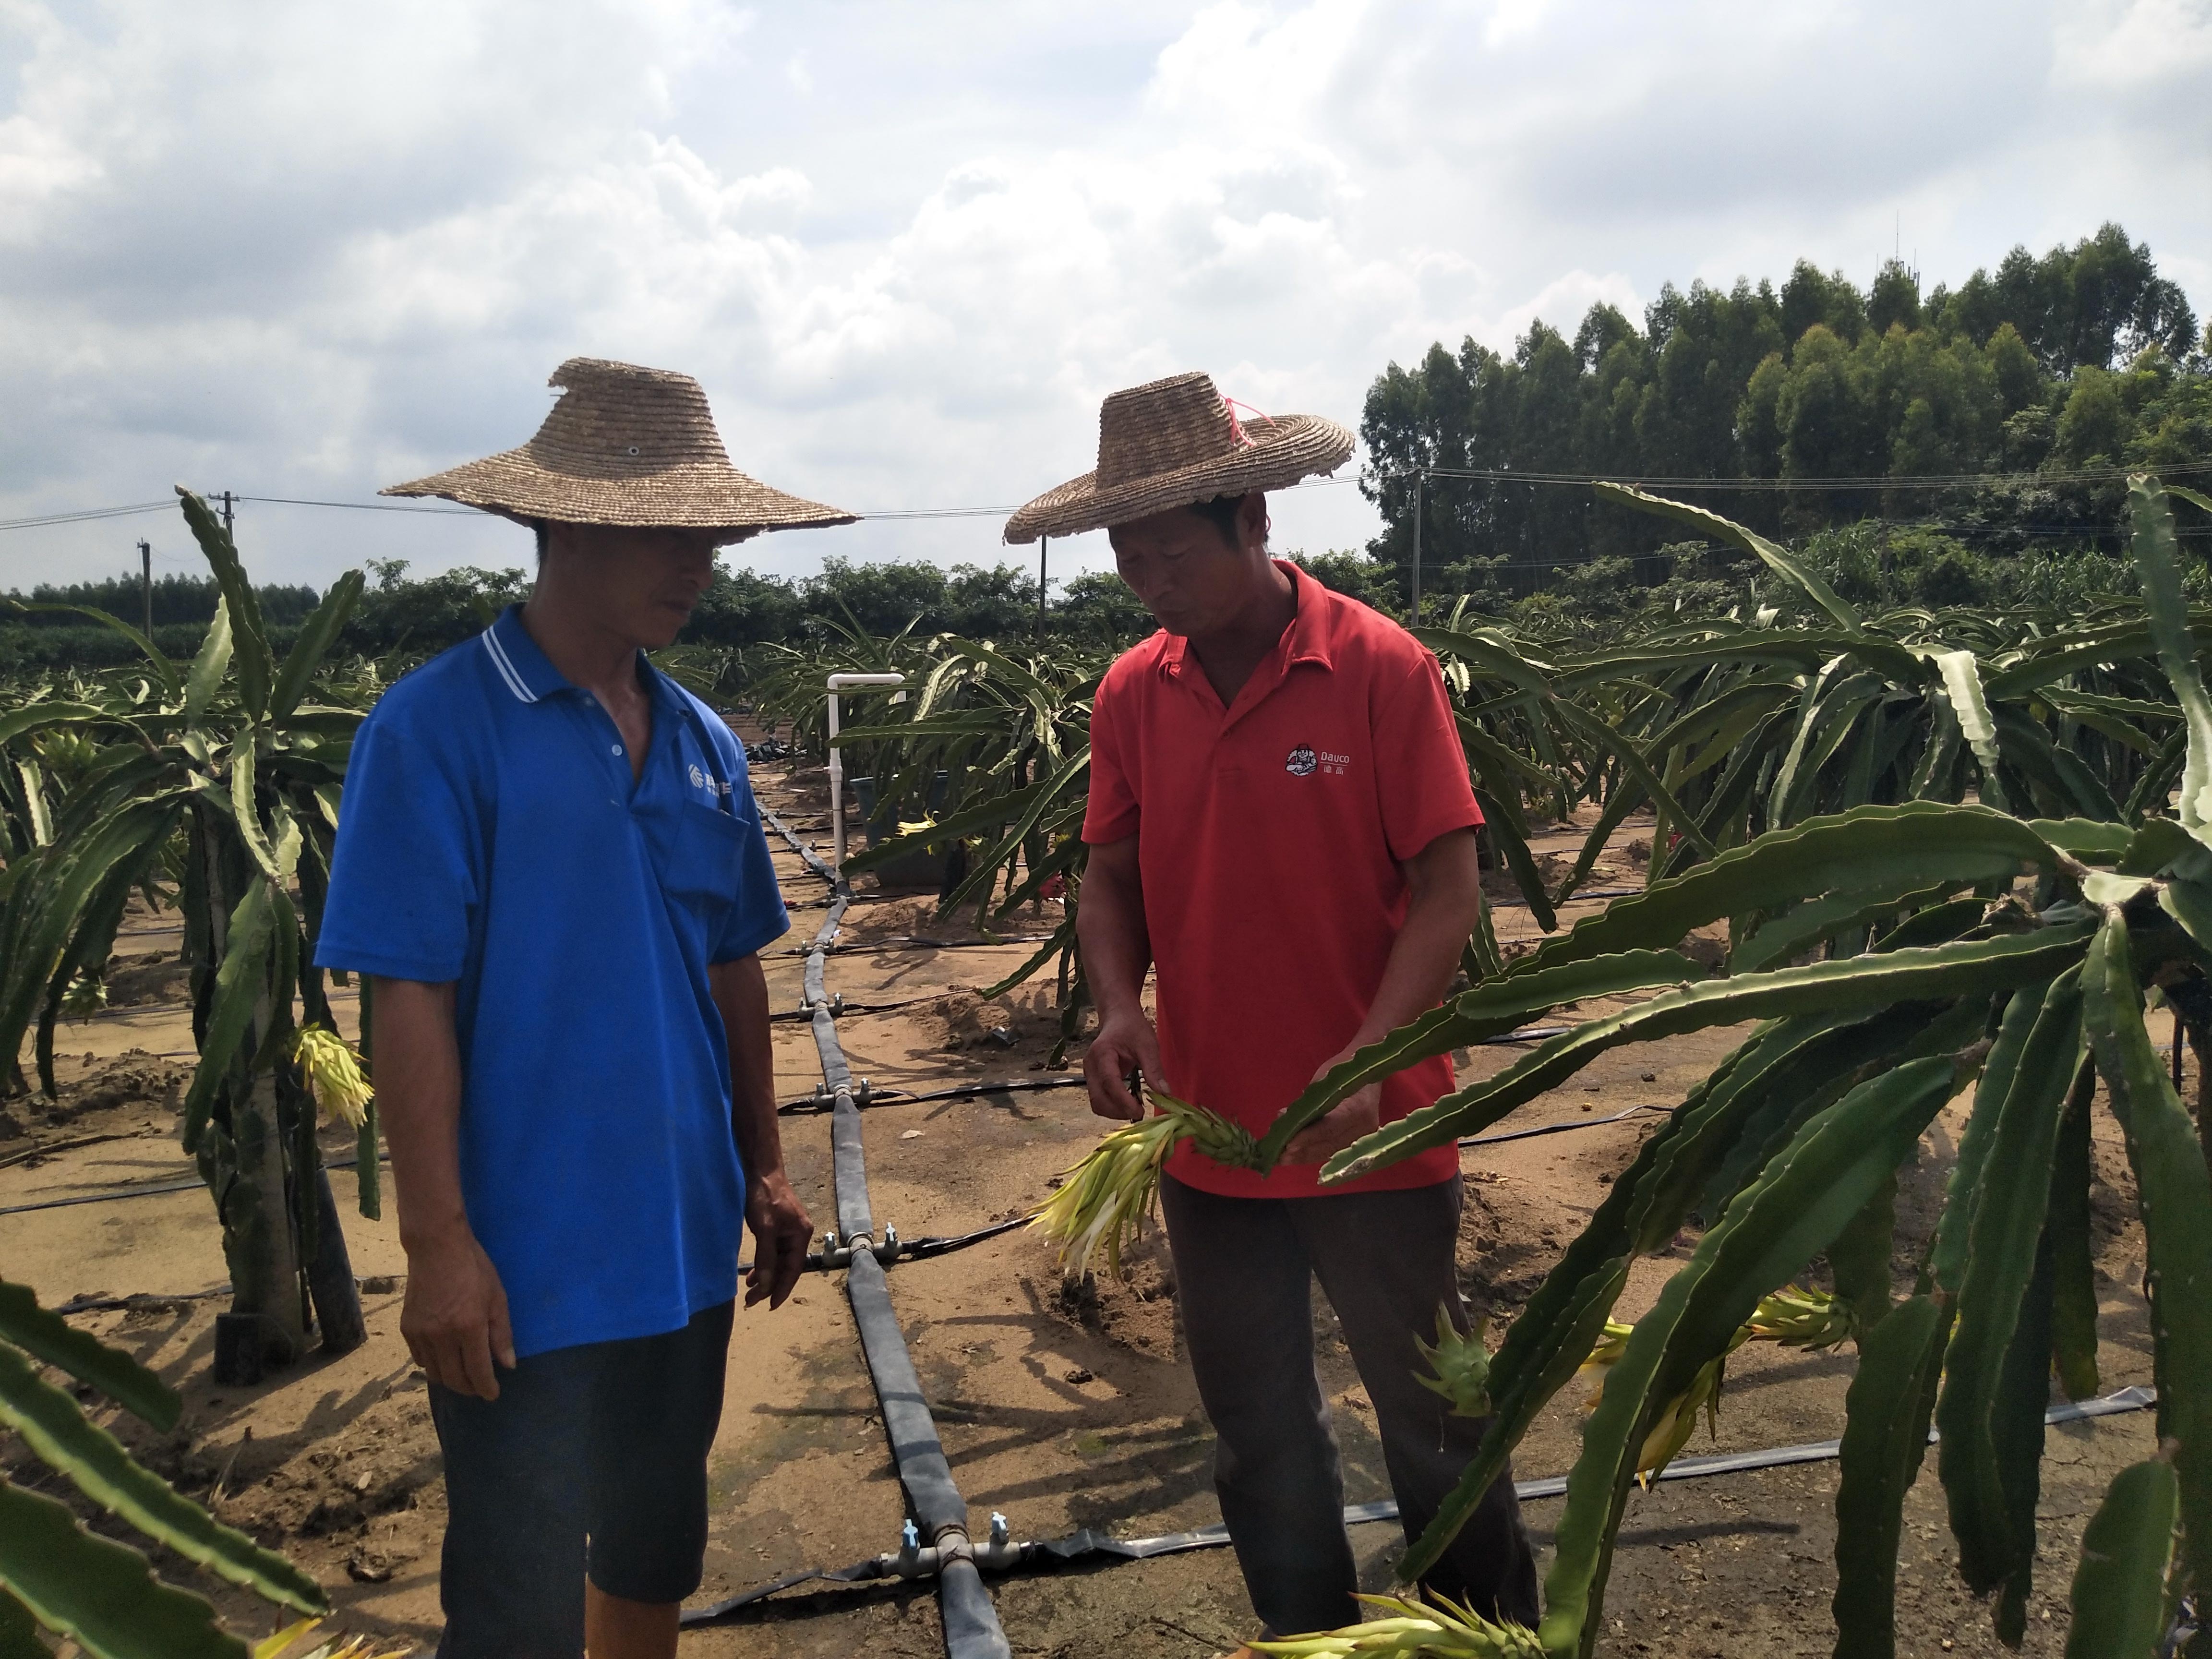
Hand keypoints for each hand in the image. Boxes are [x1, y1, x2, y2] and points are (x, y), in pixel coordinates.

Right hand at [400, 1226, 514, 1399]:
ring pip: (434, 1373)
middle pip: (453, 1378)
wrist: (436, 1248)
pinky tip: (444, 1359)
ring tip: (463, 1376)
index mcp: (468, 1327)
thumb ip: (502, 1334)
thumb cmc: (474, 1268)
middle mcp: (441, 1336)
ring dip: (450, 1379)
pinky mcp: (407, 1329)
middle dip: (469, 1388)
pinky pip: (420, 1359)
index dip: (486, 1388)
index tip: (492, 1395)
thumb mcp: (497, 1297)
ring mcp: (421, 1333)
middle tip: (479, 1388)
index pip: (477, 1371)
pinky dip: (433, 1365)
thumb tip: (507, 1365)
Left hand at [744, 1169, 812, 1309]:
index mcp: (801, 1236)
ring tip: (749, 1291)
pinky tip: (752, 1274)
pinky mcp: (777, 1228)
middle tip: (751, 1301)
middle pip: (786, 1268)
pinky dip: (762, 1264)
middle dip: (770, 1286)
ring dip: (765, 1277)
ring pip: (777, 1262)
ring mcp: (787, 1232)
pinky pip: (771, 1253)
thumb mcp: (764, 1229)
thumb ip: (766, 1258)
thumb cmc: (765, 1197)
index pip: (793, 1270)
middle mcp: (798, 1236)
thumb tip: (767, 1285)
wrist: (761, 1171)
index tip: (771, 1307)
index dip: (782, 1289)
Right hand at [1083, 1008, 1162, 1121]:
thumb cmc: (1132, 1027)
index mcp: (1102, 1054)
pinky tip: (1129, 1102)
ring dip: (1115, 1112)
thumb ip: (1154, 1069)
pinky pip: (1100, 1099)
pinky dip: (1113, 1106)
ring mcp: (1089, 1074)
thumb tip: (1164, 1094)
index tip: (1140, 1112)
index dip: (1123, 1101)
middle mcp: (1090, 1066)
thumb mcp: (1147, 1044)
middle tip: (1141, 1113)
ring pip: (1097, 1103)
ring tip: (1136, 1108)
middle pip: (1098, 1099)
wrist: (1118, 1017)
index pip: (1109, 1083)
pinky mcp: (1093, 1080)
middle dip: (1119, 1111)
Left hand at [1280, 1052, 1383, 1166]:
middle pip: (1330, 1144)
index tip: (1288, 1145)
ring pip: (1330, 1151)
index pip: (1330, 1127)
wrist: (1366, 1070)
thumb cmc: (1341, 1069)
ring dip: (1306, 1156)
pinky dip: (1314, 1153)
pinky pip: (1334, 1150)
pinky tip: (1297, 1155)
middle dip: (1303, 1151)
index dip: (1308, 1137)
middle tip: (1279, 1157)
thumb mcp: (1322, 1081)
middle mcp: (1364, 1126)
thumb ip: (1306, 1103)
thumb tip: (1284, 1118)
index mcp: (1358, 1107)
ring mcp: (1363, 1135)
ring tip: (1283, 1159)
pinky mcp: (1359, 1140)